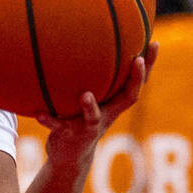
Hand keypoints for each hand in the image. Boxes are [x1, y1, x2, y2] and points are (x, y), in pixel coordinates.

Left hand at [37, 42, 158, 171]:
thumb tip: (84, 35)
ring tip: (86, 95)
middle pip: (128, 98)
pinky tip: (38, 113)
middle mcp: (106, 114)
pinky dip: (49, 120)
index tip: (155, 43)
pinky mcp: (69, 136)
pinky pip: (59, 127)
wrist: (69, 156)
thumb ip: (91, 75)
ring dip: (90, 107)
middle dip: (136, 80)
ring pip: (93, 117)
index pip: (135, 82)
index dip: (148, 65)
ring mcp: (88, 127)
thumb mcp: (90, 97)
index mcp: (112, 103)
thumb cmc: (80, 117)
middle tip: (137, 61)